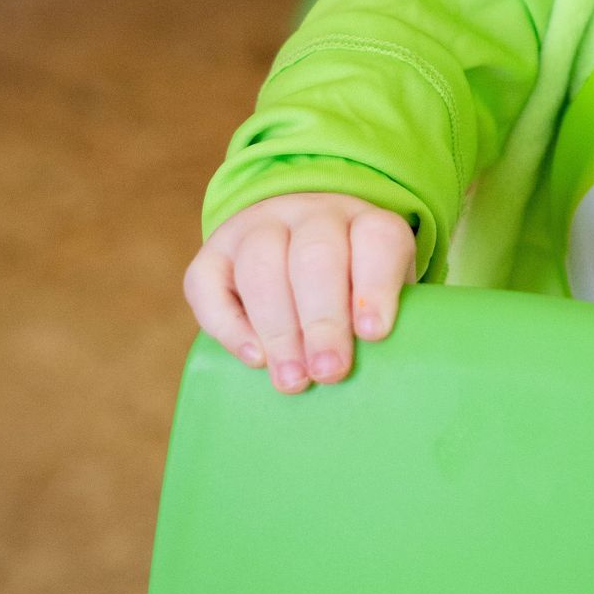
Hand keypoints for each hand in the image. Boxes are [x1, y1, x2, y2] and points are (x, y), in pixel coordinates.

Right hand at [184, 193, 416, 392]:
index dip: (376, 285)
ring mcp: (257, 228)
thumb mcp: (377, 295)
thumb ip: (377, 322)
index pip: (377, 238)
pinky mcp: (212, 254)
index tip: (374, 333)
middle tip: (330, 372)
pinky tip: (254, 358)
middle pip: (316, 255)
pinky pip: (208, 283)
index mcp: (363, 222)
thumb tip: (385, 371)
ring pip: (262, 265)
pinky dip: (230, 325)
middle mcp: (311, 215)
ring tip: (293, 379)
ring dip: (279, 328)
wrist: (290, 252)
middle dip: (323, 320)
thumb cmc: (347, 292)